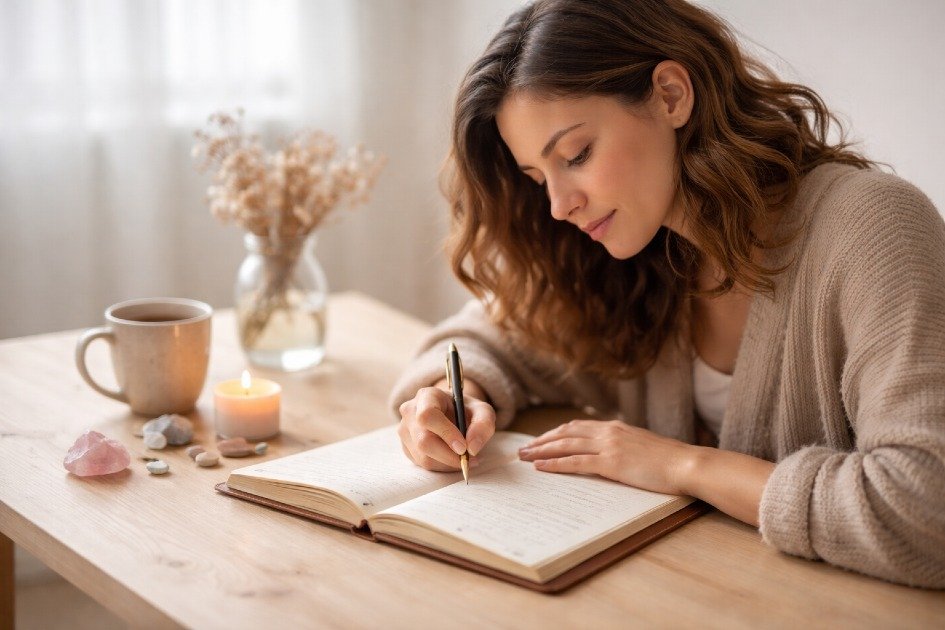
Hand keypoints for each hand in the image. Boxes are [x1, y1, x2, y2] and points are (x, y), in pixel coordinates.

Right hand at [397, 378, 494, 471]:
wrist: (452, 414)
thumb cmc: (466, 411)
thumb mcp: (482, 411)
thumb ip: (483, 425)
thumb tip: (472, 448)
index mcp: (427, 396)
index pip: (428, 415)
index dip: (445, 433)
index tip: (464, 447)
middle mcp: (410, 411)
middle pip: (424, 441)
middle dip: (449, 456)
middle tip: (469, 458)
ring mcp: (404, 430)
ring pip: (423, 457)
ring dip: (448, 463)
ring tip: (465, 458)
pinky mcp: (405, 447)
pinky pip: (422, 464)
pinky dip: (442, 466)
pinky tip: (452, 458)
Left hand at [517, 419, 696, 494]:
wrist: (685, 464)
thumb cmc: (668, 460)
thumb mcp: (641, 446)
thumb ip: (623, 445)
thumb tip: (610, 452)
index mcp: (614, 427)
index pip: (576, 427)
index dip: (555, 433)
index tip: (540, 440)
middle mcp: (608, 432)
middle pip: (565, 433)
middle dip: (542, 441)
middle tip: (523, 449)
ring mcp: (609, 446)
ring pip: (565, 445)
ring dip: (542, 451)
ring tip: (524, 457)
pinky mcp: (611, 463)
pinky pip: (576, 462)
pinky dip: (555, 464)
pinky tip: (541, 468)